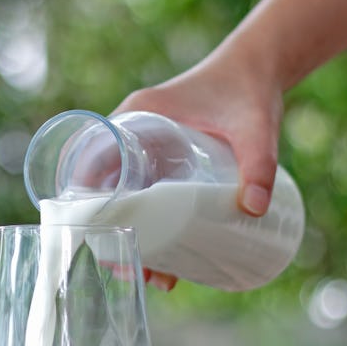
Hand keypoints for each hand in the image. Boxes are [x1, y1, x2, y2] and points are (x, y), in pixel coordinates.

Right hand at [111, 47, 283, 290]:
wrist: (259, 69)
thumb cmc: (250, 90)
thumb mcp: (254, 127)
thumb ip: (258, 164)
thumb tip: (254, 209)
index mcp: (136, 116)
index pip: (90, 160)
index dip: (87, 202)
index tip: (100, 238)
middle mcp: (132, 131)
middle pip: (105, 188)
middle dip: (112, 231)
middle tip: (131, 268)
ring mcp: (147, 147)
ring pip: (125, 197)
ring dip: (132, 233)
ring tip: (153, 275)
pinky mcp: (165, 160)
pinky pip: (144, 194)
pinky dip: (147, 224)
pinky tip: (167, 257)